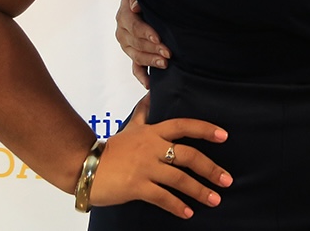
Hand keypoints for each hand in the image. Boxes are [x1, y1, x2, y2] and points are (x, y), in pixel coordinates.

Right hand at [90, 98, 231, 217]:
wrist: (83, 165)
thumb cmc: (110, 149)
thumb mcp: (129, 128)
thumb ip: (143, 114)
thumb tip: (150, 96)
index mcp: (153, 133)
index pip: (184, 126)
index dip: (205, 129)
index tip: (224, 135)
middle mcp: (152, 148)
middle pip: (188, 155)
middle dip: (211, 168)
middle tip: (227, 179)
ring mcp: (145, 168)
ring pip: (179, 179)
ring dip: (200, 190)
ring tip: (215, 199)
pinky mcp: (136, 186)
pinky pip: (162, 197)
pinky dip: (177, 205)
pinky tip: (188, 212)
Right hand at [115, 0, 169, 87]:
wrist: (146, 1)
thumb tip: (135, 7)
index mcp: (124, 14)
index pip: (134, 26)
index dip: (146, 33)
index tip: (158, 38)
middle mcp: (122, 30)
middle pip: (136, 43)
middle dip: (153, 49)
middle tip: (168, 53)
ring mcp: (126, 44)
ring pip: (136, 55)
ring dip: (150, 61)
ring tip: (165, 64)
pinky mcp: (133, 53)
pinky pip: (135, 67)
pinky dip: (142, 76)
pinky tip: (149, 84)